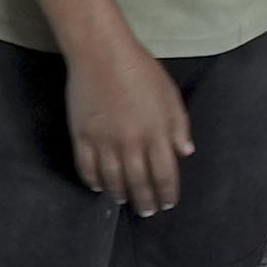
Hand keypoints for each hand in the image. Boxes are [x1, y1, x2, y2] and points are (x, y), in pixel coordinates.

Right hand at [58, 15, 194, 211]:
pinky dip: (93, 180)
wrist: (101, 53)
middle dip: (146, 201)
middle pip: (139, 182)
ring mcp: (104, 142)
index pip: (164, 175)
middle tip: (148, 212)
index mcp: (156, 134)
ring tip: (125, 200)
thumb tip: (185, 153)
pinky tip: (98, 187)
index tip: (168, 204)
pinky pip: (87, 167)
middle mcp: (131, 143)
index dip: (167, 193)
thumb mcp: (170, 95)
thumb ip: (178, 126)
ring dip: (120, 194)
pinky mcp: (82, 136)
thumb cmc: (141, 70)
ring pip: (113, 179)